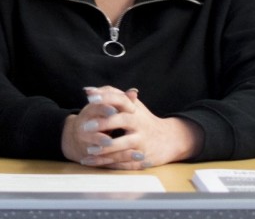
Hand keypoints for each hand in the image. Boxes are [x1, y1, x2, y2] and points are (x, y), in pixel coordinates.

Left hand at [61, 86, 200, 169]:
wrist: (168, 139)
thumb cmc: (142, 120)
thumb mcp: (131, 106)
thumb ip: (110, 97)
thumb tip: (88, 91)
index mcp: (135, 110)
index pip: (120, 99)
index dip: (106, 97)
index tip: (90, 98)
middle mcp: (140, 123)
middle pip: (123, 120)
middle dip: (104, 123)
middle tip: (85, 127)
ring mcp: (142, 141)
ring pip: (124, 145)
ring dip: (106, 149)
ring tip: (89, 150)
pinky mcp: (142, 158)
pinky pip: (124, 162)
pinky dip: (108, 163)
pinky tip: (93, 162)